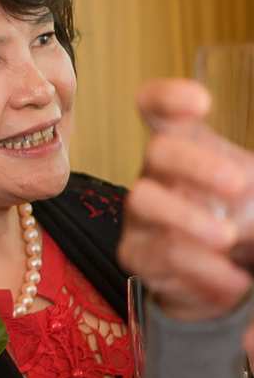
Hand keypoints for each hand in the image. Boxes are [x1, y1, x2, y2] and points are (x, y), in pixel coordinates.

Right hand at [116, 79, 251, 322]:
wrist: (224, 277)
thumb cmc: (239, 218)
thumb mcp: (253, 189)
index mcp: (185, 146)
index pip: (157, 107)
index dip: (168, 97)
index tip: (202, 102)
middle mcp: (156, 174)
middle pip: (158, 151)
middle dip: (196, 164)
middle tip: (238, 185)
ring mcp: (141, 214)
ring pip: (144, 200)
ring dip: (190, 218)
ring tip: (229, 239)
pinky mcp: (136, 255)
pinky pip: (159, 255)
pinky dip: (203, 269)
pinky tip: (234, 280)